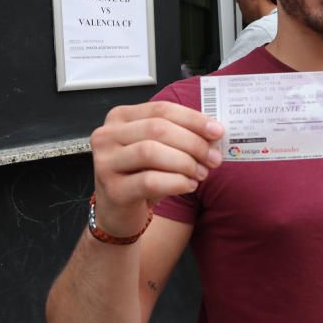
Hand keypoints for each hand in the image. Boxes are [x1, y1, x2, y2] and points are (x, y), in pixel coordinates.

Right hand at [89, 101, 223, 236]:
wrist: (119, 212)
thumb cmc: (141, 176)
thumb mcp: (160, 150)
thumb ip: (181, 136)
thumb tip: (214, 133)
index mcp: (120, 117)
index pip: (161, 110)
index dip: (193, 119)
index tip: (217, 131)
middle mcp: (107, 136)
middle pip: (157, 129)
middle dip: (192, 143)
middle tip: (213, 158)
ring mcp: (105, 163)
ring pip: (150, 152)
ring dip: (185, 162)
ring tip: (202, 173)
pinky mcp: (112, 190)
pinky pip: (149, 181)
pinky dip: (176, 182)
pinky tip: (189, 185)